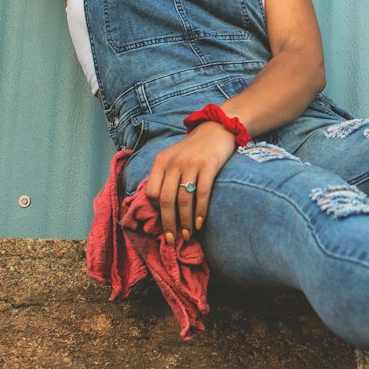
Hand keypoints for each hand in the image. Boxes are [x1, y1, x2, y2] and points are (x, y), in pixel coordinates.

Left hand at [145, 123, 236, 243]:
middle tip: (172, 239)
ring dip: (185, 221)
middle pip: (167, 200)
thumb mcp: (173, 157)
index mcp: (161, 161)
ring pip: (184, 199)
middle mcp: (173, 163)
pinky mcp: (208, 165)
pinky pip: (202, 193)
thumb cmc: (194, 148)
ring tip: (188, 235)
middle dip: (168, 223)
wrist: (217, 128)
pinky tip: (200, 223)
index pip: (151, 192)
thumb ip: (165, 176)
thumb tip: (161, 207)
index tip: (163, 221)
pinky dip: (200, 211)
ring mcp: (191, 164)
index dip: (156, 210)